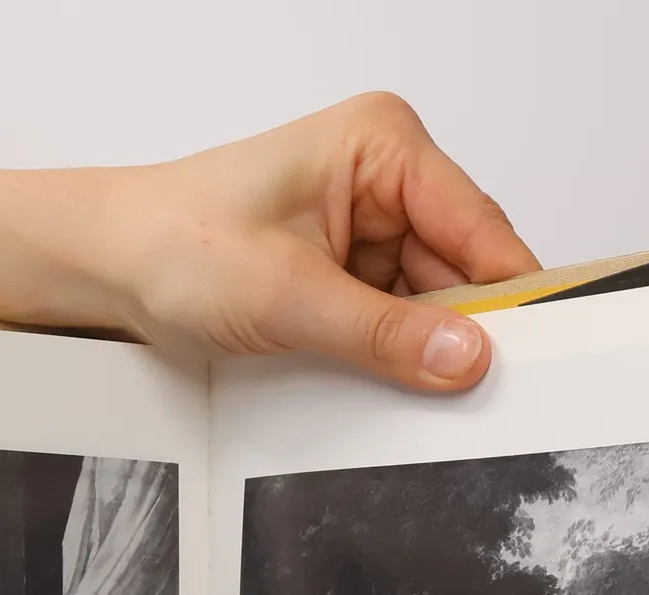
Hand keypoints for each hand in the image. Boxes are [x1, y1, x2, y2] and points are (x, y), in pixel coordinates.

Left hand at [91, 94, 537, 392]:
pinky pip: (396, 323)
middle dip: (463, 332)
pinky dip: (394, 357)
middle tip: (475, 395)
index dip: (511, 296)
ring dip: (422, 350)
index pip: (478, 228)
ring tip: (405, 388)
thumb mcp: (288, 297)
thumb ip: (384, 334)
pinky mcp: (347, 274)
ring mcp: (367, 228)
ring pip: (432, 305)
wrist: (109, 267)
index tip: (538, 356)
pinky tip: (383, 381)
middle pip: (463, 271)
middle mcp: (385, 178)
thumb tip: (467, 358)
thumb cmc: (175, 245)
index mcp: (383, 145)